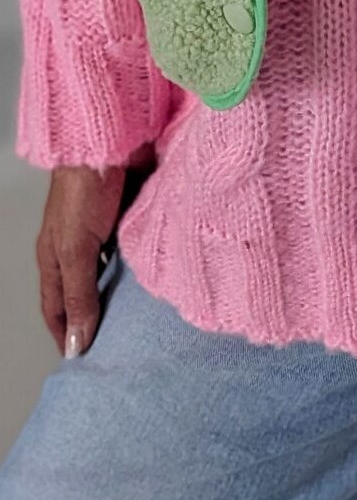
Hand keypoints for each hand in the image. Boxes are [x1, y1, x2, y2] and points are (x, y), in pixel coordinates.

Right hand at [34, 141, 152, 357]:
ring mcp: (106, 231)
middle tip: (120, 346)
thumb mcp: (76, 249)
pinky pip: (136, 252)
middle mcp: (79, 246)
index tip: (81, 360)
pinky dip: (144, 268)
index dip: (66, 333)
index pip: (56, 307)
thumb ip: (79, 294)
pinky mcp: (131, 217)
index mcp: (55, 256)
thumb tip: (77, 344)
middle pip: (85, 291)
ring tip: (144, 319)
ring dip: (125, 293)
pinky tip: (159, 280)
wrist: (112, 139)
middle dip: (98, 316)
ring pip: (113, 272)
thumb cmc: (83, 190)